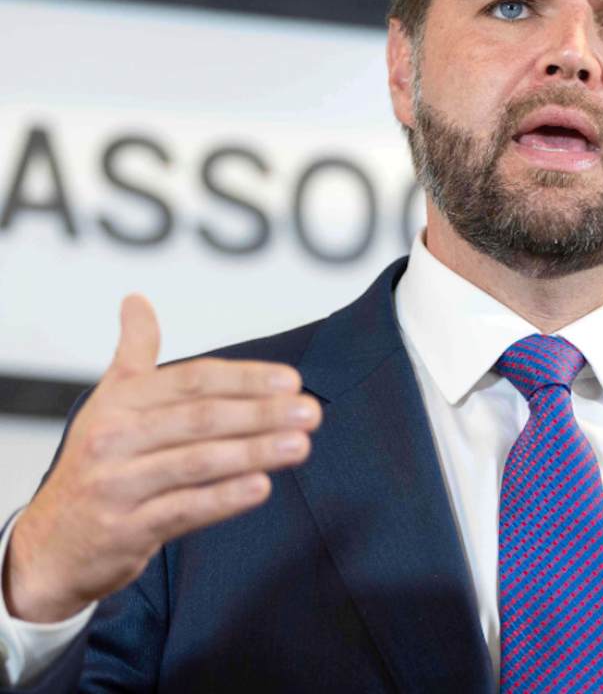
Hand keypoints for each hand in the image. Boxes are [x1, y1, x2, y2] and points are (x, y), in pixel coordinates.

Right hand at [1, 295, 320, 622]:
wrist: (51, 544)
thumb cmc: (94, 466)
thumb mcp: (109, 404)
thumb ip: (133, 353)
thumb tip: (137, 300)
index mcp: (119, 404)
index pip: (191, 381)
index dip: (245, 379)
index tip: (291, 381)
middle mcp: (114, 440)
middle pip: (200, 418)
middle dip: (262, 414)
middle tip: (310, 412)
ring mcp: (117, 486)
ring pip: (197, 463)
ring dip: (255, 452)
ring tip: (300, 445)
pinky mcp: (124, 530)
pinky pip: (183, 510)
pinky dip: (223, 499)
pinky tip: (261, 487)